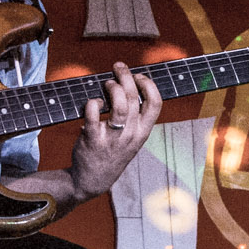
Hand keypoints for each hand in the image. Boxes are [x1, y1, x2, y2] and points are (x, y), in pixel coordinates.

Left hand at [65, 62, 162, 201]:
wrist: (93, 180)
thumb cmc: (112, 153)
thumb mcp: (131, 139)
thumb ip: (134, 118)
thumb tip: (127, 85)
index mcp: (142, 133)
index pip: (155, 104)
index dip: (148, 85)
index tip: (139, 76)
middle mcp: (130, 135)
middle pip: (134, 98)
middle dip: (126, 76)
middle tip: (118, 67)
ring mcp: (112, 138)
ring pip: (118, 105)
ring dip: (112, 88)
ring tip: (106, 84)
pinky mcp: (92, 139)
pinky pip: (94, 113)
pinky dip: (92, 102)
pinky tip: (93, 103)